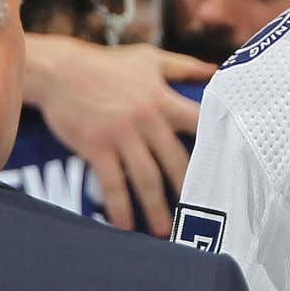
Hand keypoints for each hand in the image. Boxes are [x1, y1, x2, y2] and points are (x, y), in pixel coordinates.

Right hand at [24, 38, 212, 233]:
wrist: (59, 69)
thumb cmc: (107, 64)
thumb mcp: (149, 59)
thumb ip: (184, 67)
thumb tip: (217, 70)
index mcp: (163, 99)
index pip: (199, 124)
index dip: (216, 145)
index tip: (230, 169)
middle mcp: (147, 118)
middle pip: (176, 161)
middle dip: (189, 189)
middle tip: (201, 214)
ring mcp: (121, 135)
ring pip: (146, 178)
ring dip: (157, 208)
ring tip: (166, 231)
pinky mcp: (96, 147)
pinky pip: (112, 185)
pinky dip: (120, 208)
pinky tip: (126, 227)